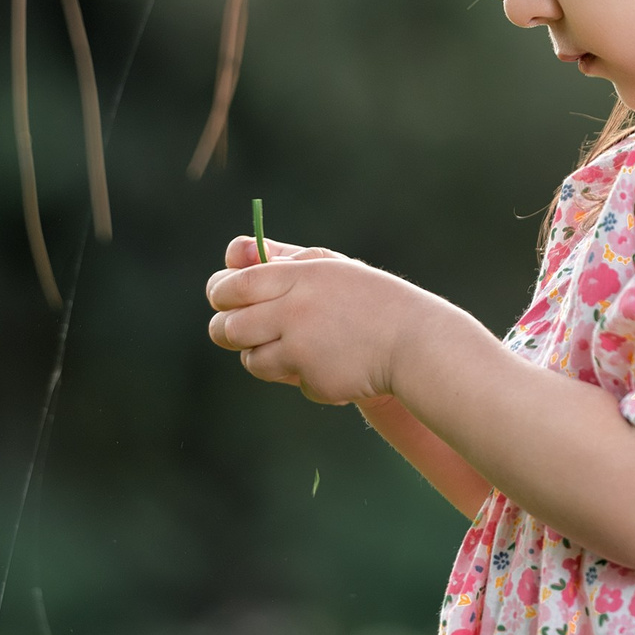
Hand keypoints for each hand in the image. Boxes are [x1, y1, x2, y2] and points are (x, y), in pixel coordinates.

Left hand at [205, 235, 447, 405]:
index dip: (220, 293)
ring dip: (263, 356)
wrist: (414, 342)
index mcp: (298, 277)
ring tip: (293, 347)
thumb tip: (234, 253)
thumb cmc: (371, 299)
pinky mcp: (312, 380)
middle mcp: (294, 311)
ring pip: (251, 360)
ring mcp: (301, 349)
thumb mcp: (330, 268)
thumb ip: (283, 260)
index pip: (233, 285)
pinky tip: (330, 362)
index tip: (223, 298)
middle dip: (226, 331)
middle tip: (236, 330)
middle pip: (228, 328)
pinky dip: (302, 375)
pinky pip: (289, 380)